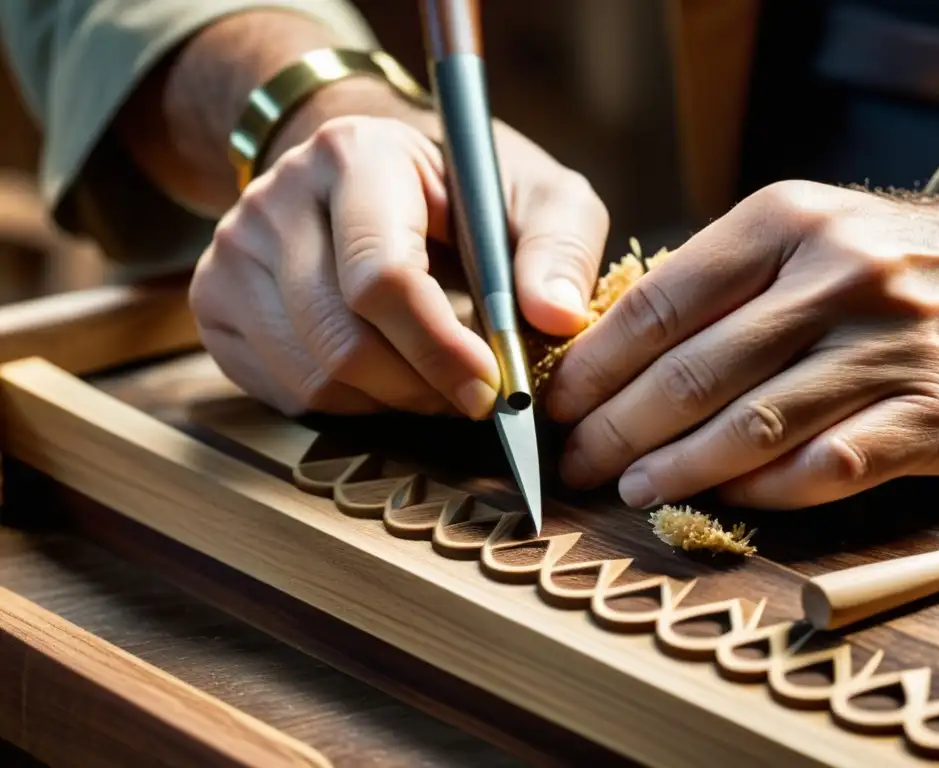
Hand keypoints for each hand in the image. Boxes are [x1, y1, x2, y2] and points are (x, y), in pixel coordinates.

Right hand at [189, 85, 607, 418]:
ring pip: (313, 377)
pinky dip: (348, 402)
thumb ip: (559, 246)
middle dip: (421, 388)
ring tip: (432, 377)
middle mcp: (275, 200)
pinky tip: (383, 370)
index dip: (440, 349)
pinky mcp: (215, 301)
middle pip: (342, 340)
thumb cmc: (461, 189)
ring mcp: (232, 252)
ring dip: (389, 401)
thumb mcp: (536, 194)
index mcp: (353, 156)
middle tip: (471, 394)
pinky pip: (285, 390)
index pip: (382, 277)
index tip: (491, 386)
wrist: (363, 173)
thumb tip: (557, 318)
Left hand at [548, 177, 938, 508]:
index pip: (657, 303)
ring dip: (675, 469)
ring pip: (751, 427)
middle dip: (615, 428)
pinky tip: (718, 500)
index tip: (555, 402)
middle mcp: (836, 277)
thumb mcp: (798, 236)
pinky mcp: (936, 415)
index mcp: (784, 222)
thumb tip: (606, 352)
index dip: (593, 364)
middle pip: (691, 373)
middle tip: (575, 459)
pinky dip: (759, 493)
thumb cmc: (880, 265)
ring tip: (628, 488)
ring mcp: (890, 347)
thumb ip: (712, 285)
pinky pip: (824, 470)